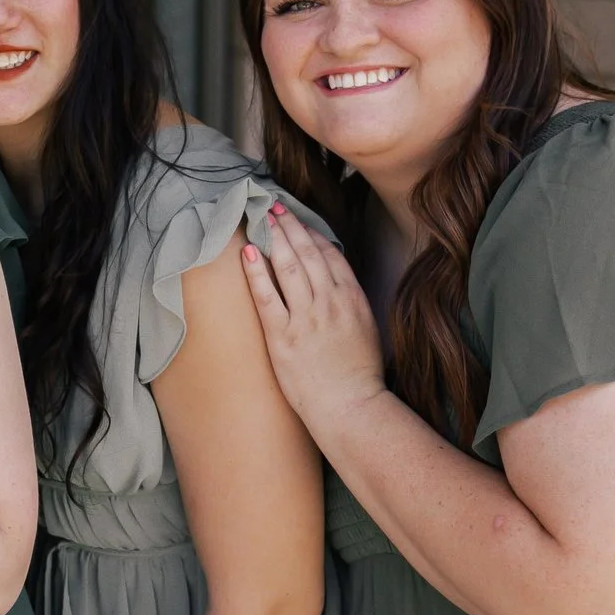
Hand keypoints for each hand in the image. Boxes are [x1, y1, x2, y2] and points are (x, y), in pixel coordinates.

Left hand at [237, 205, 387, 436]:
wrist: (351, 407)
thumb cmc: (358, 374)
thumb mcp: (366, 329)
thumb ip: (350, 303)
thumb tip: (333, 283)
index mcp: (353, 300)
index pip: (331, 257)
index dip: (313, 234)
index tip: (299, 220)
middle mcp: (331, 303)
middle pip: (308, 254)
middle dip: (291, 228)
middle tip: (276, 208)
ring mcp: (306, 318)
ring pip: (289, 267)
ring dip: (275, 239)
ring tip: (262, 220)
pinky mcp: (283, 336)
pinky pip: (267, 296)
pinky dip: (257, 272)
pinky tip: (248, 253)